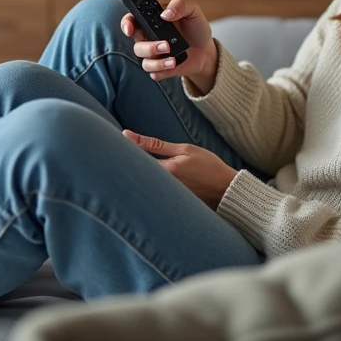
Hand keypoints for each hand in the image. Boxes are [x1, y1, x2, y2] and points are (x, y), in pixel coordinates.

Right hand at [121, 0, 217, 91]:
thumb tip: (165, 13)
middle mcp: (149, 38)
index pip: (131, 21)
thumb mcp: (192, 11)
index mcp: (152, 21)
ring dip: (157, 62)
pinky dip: (162, 71)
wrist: (206, 50)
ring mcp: (154, 55)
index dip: (126, 24)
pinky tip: (173, 65)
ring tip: (173, 59)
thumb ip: (180, 5)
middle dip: (148, 47)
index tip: (129, 29)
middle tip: (166, 45)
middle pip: (136, 44)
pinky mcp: (161, 69)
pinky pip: (154, 74)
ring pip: (144, 62)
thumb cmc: (196, 28)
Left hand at [122, 130, 237, 209]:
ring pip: (142, 185)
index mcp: (165, 171)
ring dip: (136, 176)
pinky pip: (152, 193)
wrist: (226, 190)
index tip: (115, 145)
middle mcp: (162, 187)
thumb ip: (156, 144)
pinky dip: (147, 186)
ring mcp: (165, 198)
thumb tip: (128, 135)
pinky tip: (146, 182)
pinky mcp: (168, 205)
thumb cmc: (208, 166)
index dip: (122, 153)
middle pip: (135, 175)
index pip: (133, 161)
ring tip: (130, 168)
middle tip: (120, 155)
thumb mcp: (185, 149)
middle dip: (126, 166)